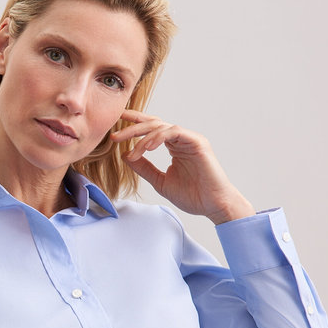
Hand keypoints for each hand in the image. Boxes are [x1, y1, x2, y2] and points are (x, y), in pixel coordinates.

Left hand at [113, 110, 254, 223]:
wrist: (213, 205)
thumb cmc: (192, 195)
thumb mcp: (160, 181)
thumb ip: (144, 168)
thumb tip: (125, 156)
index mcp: (174, 145)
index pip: (152, 129)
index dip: (135, 123)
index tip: (117, 122)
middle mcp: (181, 139)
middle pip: (153, 124)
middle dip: (132, 129)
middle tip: (114, 136)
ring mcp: (190, 139)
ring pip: (161, 127)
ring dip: (143, 137)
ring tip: (132, 151)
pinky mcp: (197, 142)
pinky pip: (174, 132)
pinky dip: (158, 137)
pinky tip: (147, 148)